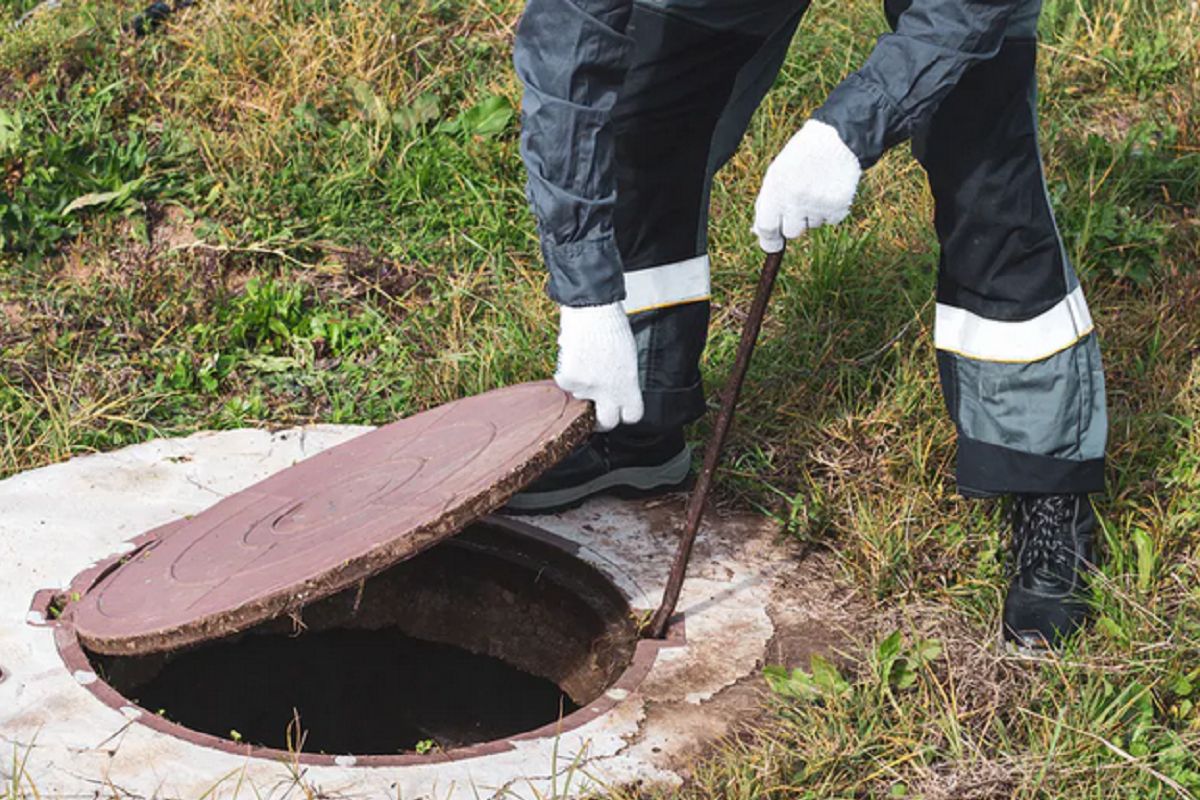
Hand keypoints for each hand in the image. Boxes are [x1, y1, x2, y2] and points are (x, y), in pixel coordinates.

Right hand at [555, 302, 643, 430]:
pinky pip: (566, 383)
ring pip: (581, 396)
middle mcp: (609, 391)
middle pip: (606, 422)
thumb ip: (623, 380)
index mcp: (629, 385)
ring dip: (582, 384)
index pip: (632, 415)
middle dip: (601, 421)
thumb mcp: (628, 357)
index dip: (625, 413)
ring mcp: (587, 387)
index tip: (620, 411)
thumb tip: (615, 391)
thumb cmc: (611, 327)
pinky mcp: (569, 379)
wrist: (591, 310)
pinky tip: (575, 356)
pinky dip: (568, 372)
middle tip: (596, 412)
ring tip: (587, 360)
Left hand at [752, 119, 861, 252]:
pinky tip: (830, 190)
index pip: (767, 227)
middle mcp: (796, 198)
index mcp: (776, 189)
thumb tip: (760, 234)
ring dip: (813, 213)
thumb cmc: (801, 158)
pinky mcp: (839, 205)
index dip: (769, 240)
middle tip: (800, 203)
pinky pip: (831, 221)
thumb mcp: (777, 174)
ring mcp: (818, 203)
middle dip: (794, 223)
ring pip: (812, 225)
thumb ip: (767, 203)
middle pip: (792, 232)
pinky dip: (830, 210)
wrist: (837, 139)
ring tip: (817, 188)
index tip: (773, 245)